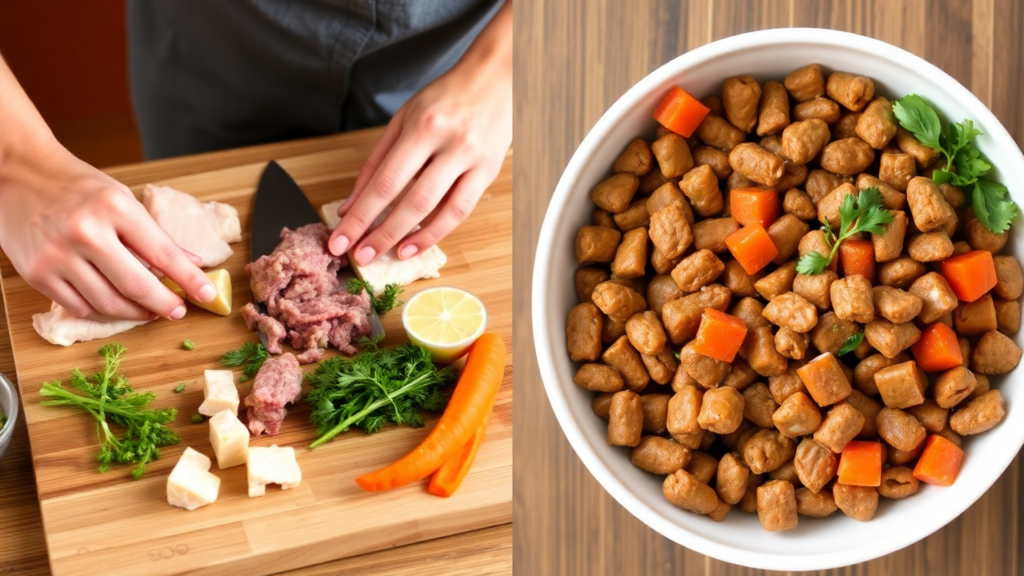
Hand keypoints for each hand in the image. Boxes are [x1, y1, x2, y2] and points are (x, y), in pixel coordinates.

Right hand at [0, 145, 215, 320]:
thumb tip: (192, 263)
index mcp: (115, 208)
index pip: (163, 254)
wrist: (18, 173)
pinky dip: (101, 311)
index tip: (208, 295)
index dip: (190, 280)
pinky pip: (78, 306)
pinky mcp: (37, 273)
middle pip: (137, 285)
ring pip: (108, 303)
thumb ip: (155, 235)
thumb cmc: (77, 186)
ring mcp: (58, 255)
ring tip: (149, 311)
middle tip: (177, 311)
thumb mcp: (122, 199)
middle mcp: (86, 232)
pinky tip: (113, 304)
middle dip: (165, 304)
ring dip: (135, 312)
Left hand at [328, 2, 511, 264]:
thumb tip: (352, 202)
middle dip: (380, 233)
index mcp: (423, 126)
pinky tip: (416, 243)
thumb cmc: (445, 96)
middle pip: (410, 200)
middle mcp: (449, 143)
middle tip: (358, 256)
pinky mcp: (489, 172)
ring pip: (438, 210)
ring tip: (387, 254)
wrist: (496, 78)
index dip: (360, 215)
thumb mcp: (403, 117)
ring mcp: (473, 159)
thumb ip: (377, 160)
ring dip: (409, 237)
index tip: (341, 238)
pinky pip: (461, 210)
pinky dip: (436, 231)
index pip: (384, 181)